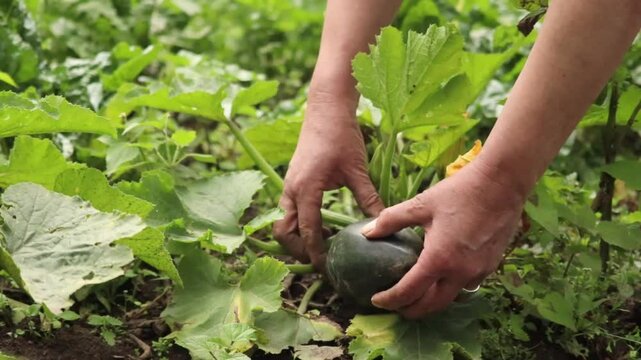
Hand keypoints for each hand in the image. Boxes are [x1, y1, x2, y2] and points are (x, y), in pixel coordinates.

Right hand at [273, 89, 383, 269]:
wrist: (326, 109)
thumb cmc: (342, 135)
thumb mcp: (357, 169)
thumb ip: (368, 198)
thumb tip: (384, 222)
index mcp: (306, 189)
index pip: (308, 231)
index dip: (316, 253)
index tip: (328, 269)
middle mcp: (292, 189)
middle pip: (284, 231)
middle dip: (297, 249)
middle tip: (321, 259)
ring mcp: (289, 183)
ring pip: (284, 220)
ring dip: (298, 235)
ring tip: (324, 243)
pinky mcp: (292, 179)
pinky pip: (289, 208)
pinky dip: (300, 221)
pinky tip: (323, 223)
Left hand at [360, 160, 525, 317]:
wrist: (502, 184)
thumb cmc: (459, 192)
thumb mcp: (420, 204)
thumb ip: (391, 220)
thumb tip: (367, 232)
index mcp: (439, 259)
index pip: (409, 292)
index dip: (390, 300)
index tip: (376, 300)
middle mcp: (460, 272)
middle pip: (431, 305)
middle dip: (411, 310)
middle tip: (395, 306)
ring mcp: (479, 271)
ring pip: (451, 298)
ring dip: (432, 302)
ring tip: (417, 295)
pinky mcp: (491, 266)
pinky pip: (467, 285)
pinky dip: (451, 288)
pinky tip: (442, 277)